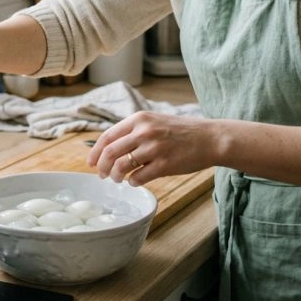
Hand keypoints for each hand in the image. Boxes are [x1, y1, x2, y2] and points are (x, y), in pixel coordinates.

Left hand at [86, 111, 214, 186]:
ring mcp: (154, 148)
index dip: (95, 152)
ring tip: (119, 179)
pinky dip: (133, 182)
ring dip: (116, 176)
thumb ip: (134, 131)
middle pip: (110, 153)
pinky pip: (138, 178)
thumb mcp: (155, 121)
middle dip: (102, 168)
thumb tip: (109, 148)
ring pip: (121, 167)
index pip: (107, 136)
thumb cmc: (181, 132)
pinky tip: (136, 181)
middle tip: (102, 176)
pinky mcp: (164, 165)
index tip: (91, 163)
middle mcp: (144, 131)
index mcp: (139, 118)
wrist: (210, 138)